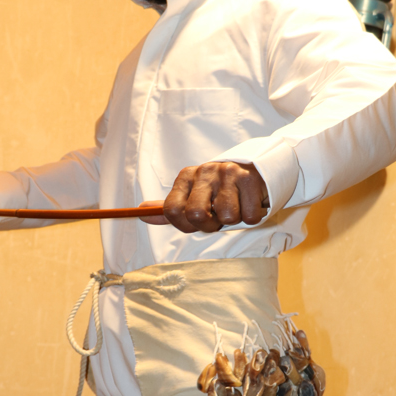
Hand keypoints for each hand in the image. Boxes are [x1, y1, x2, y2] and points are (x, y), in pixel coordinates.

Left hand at [150, 161, 267, 233]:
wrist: (254, 170)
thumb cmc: (218, 190)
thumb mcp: (192, 195)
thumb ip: (169, 208)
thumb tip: (142, 212)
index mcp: (186, 177)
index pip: (171, 211)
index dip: (184, 225)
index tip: (195, 223)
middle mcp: (204, 171)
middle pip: (196, 215)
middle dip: (209, 225)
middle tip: (218, 218)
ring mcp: (227, 173)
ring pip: (227, 217)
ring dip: (234, 220)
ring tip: (235, 206)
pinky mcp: (249, 179)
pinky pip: (249, 216)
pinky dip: (252, 217)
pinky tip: (248, 203)